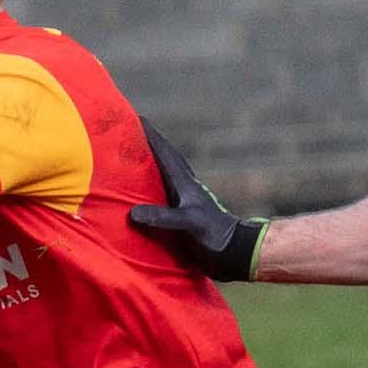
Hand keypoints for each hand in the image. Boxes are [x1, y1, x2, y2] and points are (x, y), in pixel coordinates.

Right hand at [125, 121, 265, 280]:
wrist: (233, 250)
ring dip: (152, 161)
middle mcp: (184, 186)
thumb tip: (133, 213)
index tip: (136, 117)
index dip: (150, 136)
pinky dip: (153, 183)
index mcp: (184, 184)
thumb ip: (163, 217)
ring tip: (135, 154)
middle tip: (134, 129)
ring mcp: (185, 198)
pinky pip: (164, 191)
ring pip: (165, 172)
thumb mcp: (187, 224)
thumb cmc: (213, 236)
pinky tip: (146, 189)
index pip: (164, 153)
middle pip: (165, 157)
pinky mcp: (185, 211)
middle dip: (150, 143)